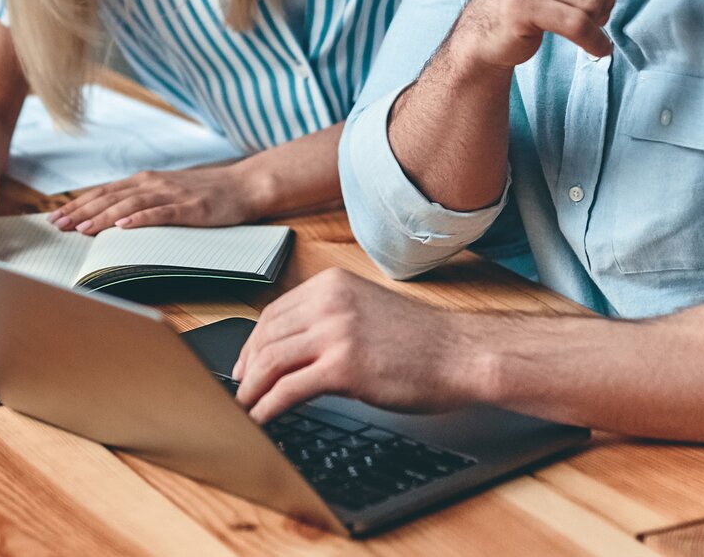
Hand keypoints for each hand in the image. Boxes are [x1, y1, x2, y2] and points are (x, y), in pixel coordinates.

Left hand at [48, 162, 260, 233]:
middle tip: (57, 225)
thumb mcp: (167, 192)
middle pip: (110, 197)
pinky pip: (161, 213)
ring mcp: (171, 195)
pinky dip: (140, 218)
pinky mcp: (190, 208)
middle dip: (81, 212)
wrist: (244, 185)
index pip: (103, 192)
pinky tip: (124, 226)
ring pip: (129, 205)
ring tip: (82, 228)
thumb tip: (111, 216)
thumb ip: (141, 200)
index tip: (54, 217)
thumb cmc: (205, 192)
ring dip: (103, 217)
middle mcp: (153, 183)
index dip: (77, 204)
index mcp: (145, 180)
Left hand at [231, 269, 475, 424]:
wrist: (462, 355)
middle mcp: (329, 302)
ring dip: (251, 390)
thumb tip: (290, 349)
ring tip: (244, 409)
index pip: (274, 313)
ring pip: (270, 362)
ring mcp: (335, 332)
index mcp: (332, 285)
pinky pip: (289, 389)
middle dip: (247, 368)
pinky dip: (267, 406)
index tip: (245, 364)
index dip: (252, 343)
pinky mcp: (343, 366)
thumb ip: (329, 321)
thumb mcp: (367, 313)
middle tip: (240, 391)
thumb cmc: (423, 342)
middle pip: (266, 336)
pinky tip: (262, 419)